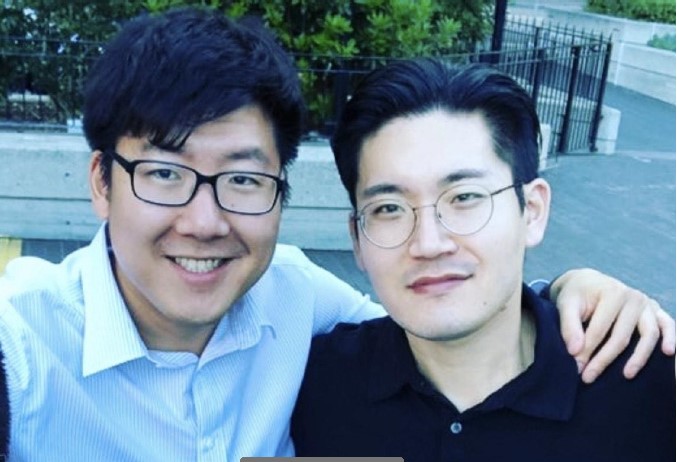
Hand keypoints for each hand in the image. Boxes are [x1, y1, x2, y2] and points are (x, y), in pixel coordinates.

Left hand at [551, 268, 675, 383]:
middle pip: (621, 336)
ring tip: (627, 375)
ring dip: (639, 357)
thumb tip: (575, 352)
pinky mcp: (656, 310)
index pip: (599, 329)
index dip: (587, 351)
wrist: (589, 283)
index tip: (577, 368)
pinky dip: (671, 338)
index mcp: (612, 293)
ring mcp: (647, 303)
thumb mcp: (566, 304)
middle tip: (588, 378)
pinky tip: (668, 353)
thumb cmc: (576, 295)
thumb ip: (569, 327)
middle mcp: (633, 297)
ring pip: (648, 334)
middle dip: (604, 359)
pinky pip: (667, 325)